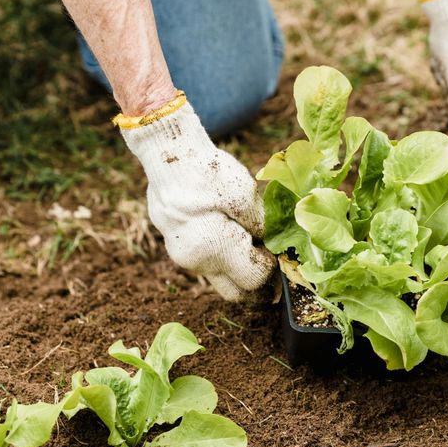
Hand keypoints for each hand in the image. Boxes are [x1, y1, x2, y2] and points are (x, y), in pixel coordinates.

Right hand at [120, 95, 273, 299]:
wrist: (168, 154)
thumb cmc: (207, 171)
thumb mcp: (245, 195)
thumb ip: (262, 225)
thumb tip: (275, 244)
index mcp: (215, 250)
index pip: (254, 280)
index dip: (272, 268)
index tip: (279, 249)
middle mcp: (196, 262)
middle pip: (235, 292)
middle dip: (256, 283)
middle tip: (271, 260)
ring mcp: (183, 257)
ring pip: (220, 277)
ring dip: (238, 267)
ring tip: (251, 240)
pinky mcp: (176, 246)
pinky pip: (206, 262)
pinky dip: (223, 255)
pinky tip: (230, 231)